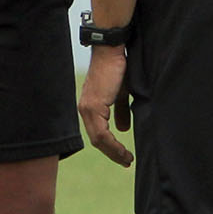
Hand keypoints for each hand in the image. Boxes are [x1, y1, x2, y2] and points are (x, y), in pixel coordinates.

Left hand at [78, 45, 133, 166]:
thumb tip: (122, 129)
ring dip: (114, 152)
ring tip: (127, 160)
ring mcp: (88, 109)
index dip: (110, 147)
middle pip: (97, 140)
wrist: (112, 51)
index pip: (97, 133)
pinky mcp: (94, 107)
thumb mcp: (121, 93)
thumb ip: (120, 111)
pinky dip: (113, 145)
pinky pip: (102, 134)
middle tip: (126, 162)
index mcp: (90, 107)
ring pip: (98, 140)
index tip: (122, 156)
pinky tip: (124, 150)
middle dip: (112, 153)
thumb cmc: (118, 68)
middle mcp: (85, 110)